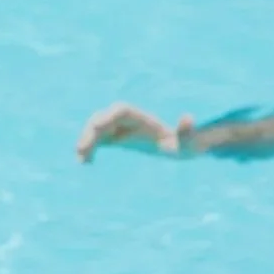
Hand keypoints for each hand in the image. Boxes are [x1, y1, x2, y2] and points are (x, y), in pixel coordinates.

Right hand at [76, 102, 197, 161]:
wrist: (184, 146)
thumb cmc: (188, 145)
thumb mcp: (191, 142)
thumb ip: (188, 132)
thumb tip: (188, 118)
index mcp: (144, 119)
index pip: (121, 111)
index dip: (108, 117)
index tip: (96, 128)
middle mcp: (130, 121)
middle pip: (104, 118)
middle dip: (91, 131)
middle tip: (82, 151)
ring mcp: (122, 129)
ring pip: (97, 129)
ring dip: (87, 141)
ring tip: (81, 159)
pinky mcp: (118, 139)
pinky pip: (98, 140)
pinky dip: (90, 148)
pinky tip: (86, 162)